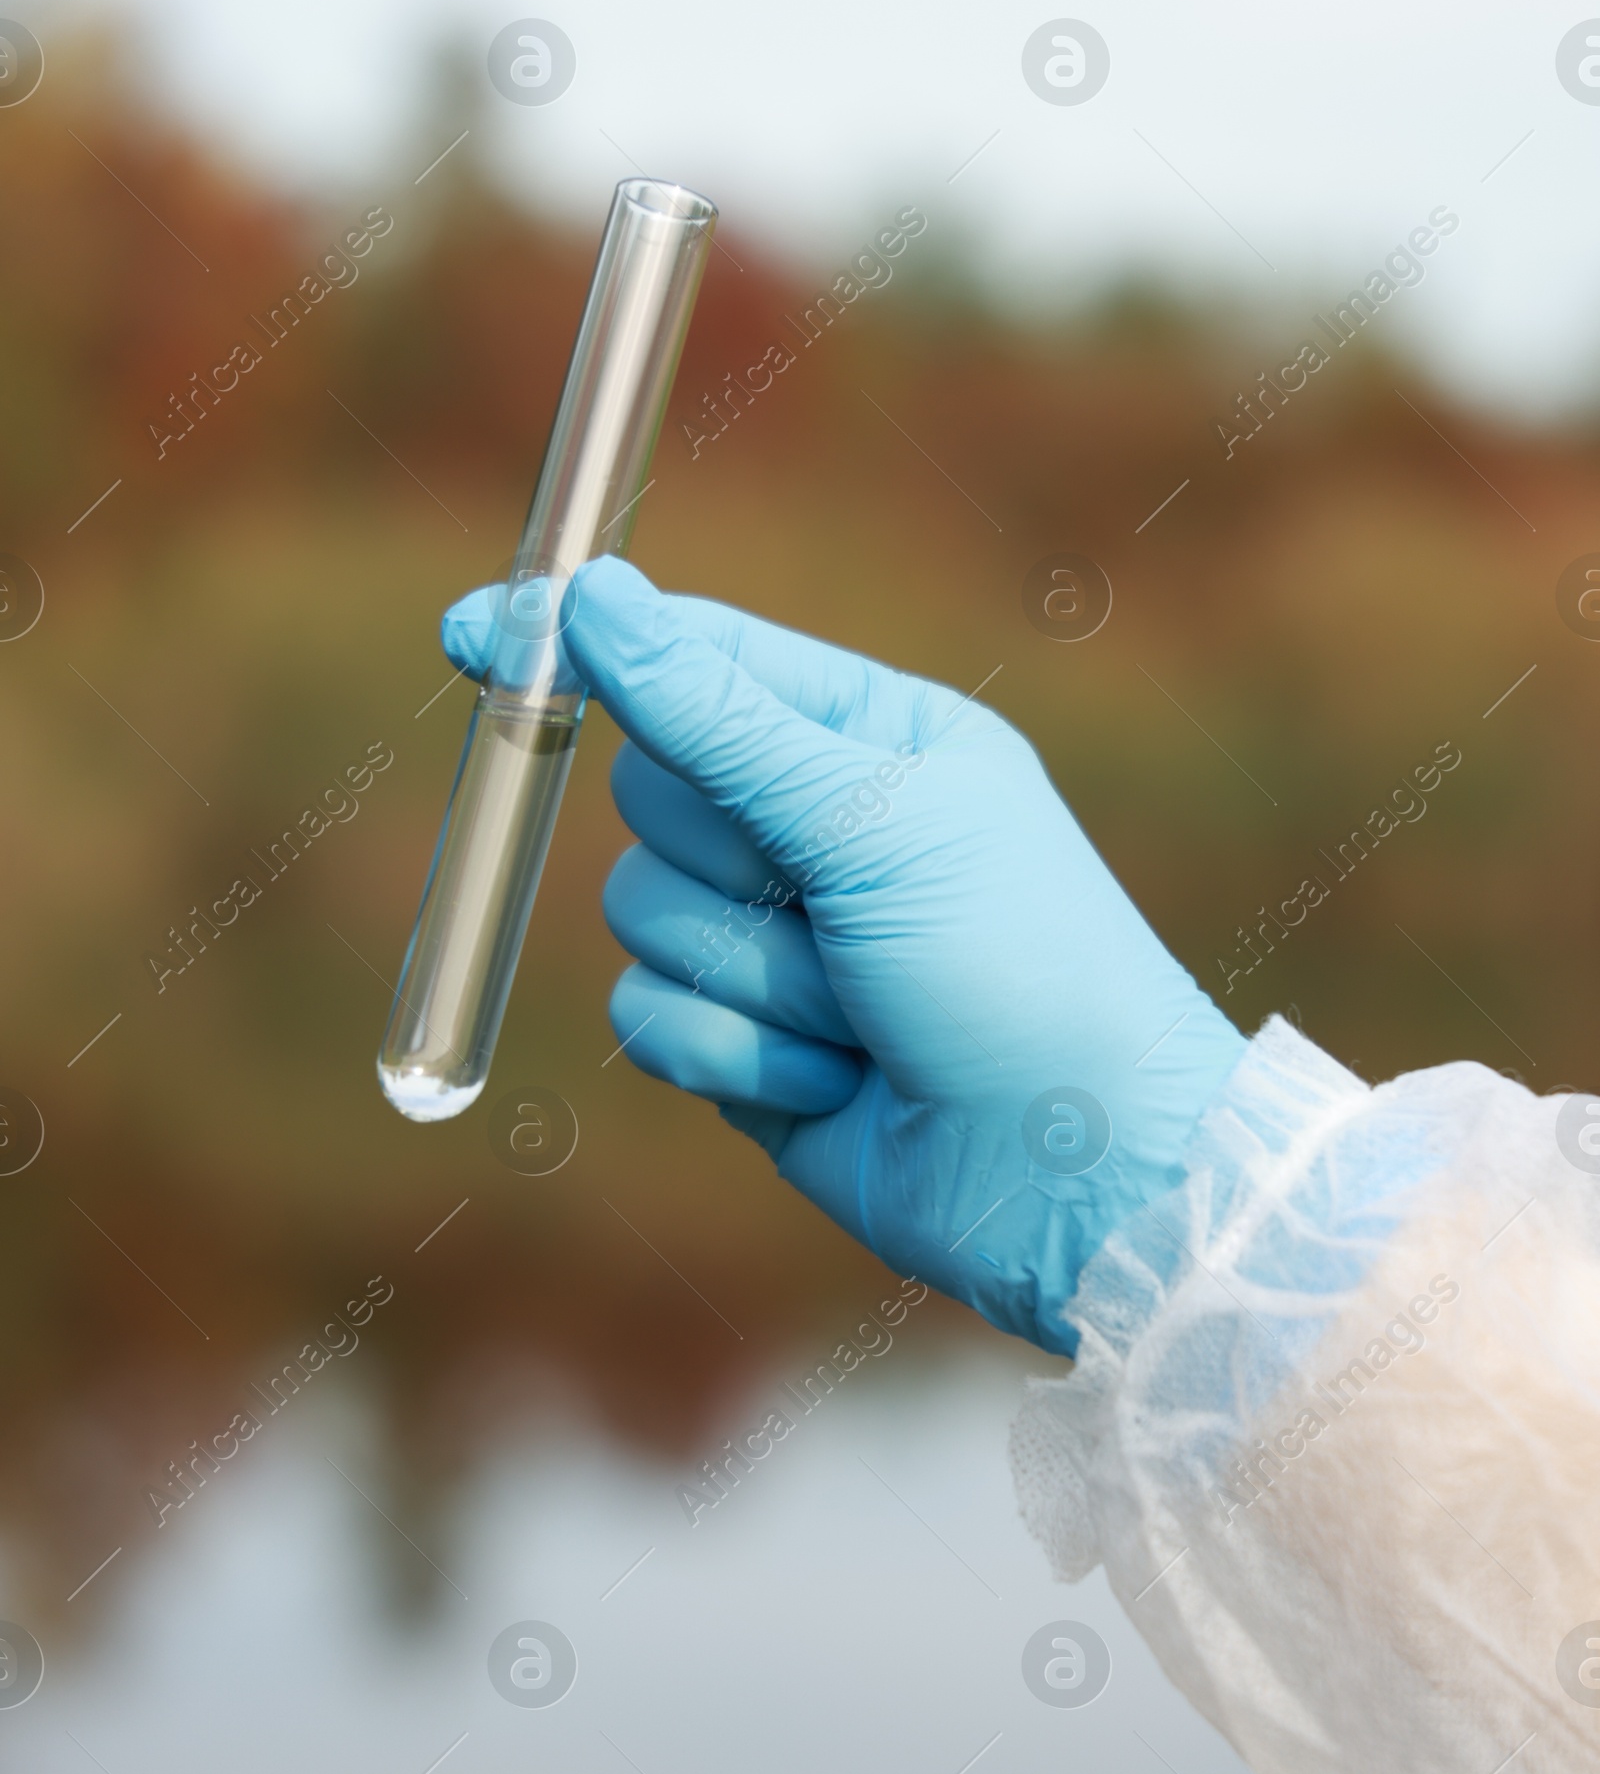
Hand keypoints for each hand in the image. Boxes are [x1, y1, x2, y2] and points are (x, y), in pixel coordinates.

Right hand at [442, 560, 1245, 1352]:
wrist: (1076, 1178)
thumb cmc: (1017, 966)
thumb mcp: (872, 818)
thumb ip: (715, 716)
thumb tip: (595, 595)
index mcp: (868, 736)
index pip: (693, 657)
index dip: (584, 645)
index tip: (472, 631)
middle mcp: (813, 827)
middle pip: (645, 794)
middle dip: (730, 866)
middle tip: (832, 904)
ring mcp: (774, 939)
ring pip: (637, 914)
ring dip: (750, 976)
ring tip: (863, 1009)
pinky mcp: (744, 1041)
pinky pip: (649, 1018)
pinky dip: (736, 1053)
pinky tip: (835, 1079)